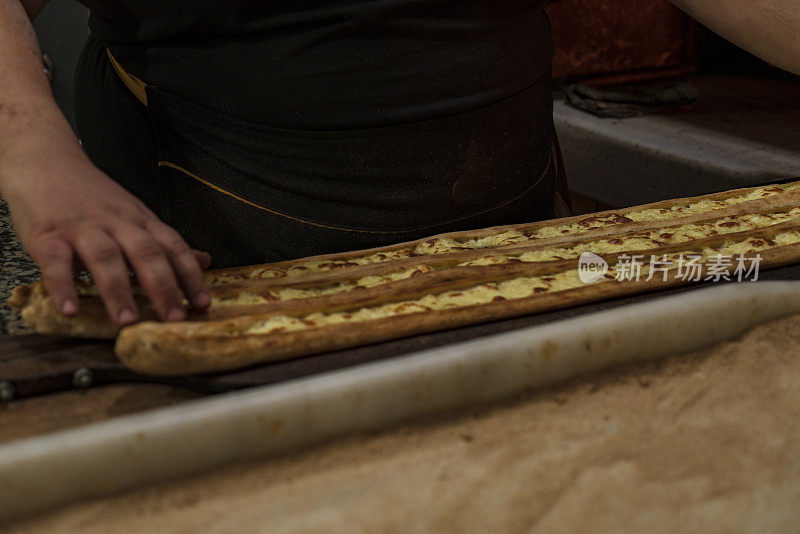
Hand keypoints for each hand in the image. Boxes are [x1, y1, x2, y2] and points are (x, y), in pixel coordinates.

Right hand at [4, 151, 211, 324]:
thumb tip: (205, 261)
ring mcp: (83, 228)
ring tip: (127, 322)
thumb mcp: (136, 216)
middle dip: (163, 287)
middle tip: (174, 319)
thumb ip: (166, 243)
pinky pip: (55, 262)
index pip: (173, 248)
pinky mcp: (48, 235)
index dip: (190, 276)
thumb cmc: (92, 198)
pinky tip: (69, 311)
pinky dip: (63, 287)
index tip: (203, 303)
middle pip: (146, 253)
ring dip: (118, 291)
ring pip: (105, 257)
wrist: (44, 161)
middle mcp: (118, 223)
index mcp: (141, 222)